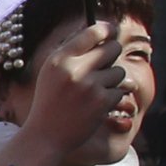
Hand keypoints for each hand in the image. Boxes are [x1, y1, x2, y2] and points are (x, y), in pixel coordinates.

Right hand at [20, 19, 126, 152]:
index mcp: (59, 59)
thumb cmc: (49, 102)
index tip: (112, 30)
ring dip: (112, 81)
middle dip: (113, 56)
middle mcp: (74, 69)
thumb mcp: (51, 72)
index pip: (92, 32)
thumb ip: (72, 53)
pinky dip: (111, 98)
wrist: (45, 136)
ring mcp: (89, 86)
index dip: (107, 29)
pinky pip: (120, 91)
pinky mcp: (102, 102)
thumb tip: (101, 33)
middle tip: (104, 66)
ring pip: (119, 71)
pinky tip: (94, 106)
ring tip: (93, 92)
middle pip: (113, 48)